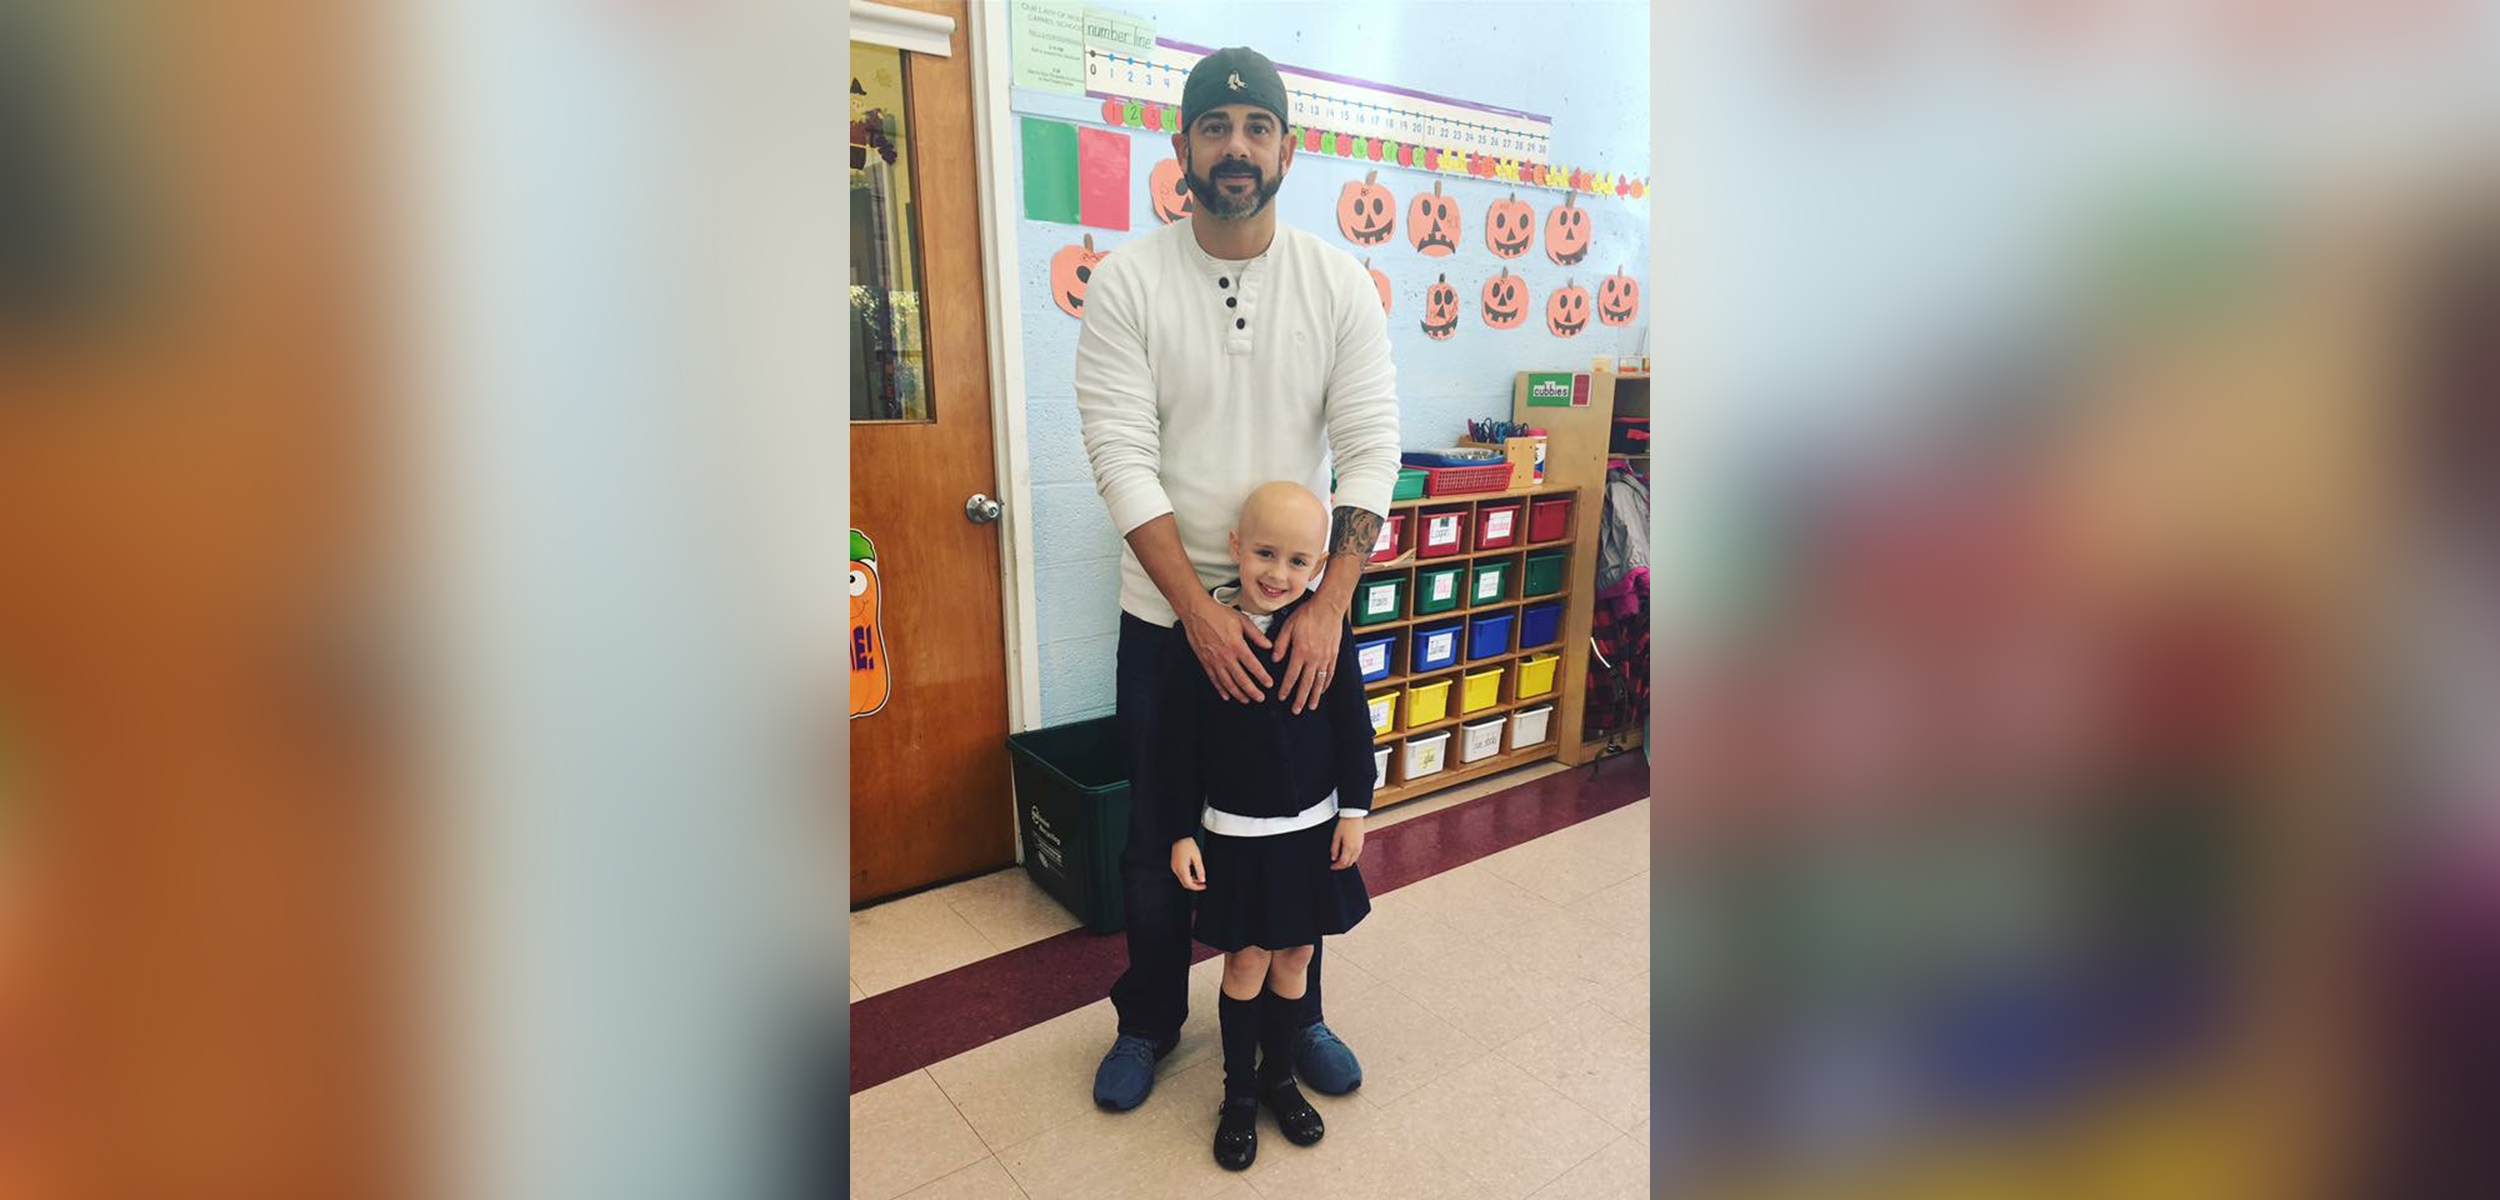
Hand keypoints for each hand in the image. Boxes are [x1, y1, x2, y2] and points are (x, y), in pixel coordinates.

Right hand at [1171, 838, 1206, 890]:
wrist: (1180, 837)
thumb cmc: (1188, 845)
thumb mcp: (1197, 858)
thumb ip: (1200, 870)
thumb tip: (1202, 880)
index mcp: (1182, 869)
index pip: (1189, 884)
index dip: (1197, 887)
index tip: (1203, 886)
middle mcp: (1176, 869)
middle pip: (1184, 883)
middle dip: (1194, 885)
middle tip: (1202, 883)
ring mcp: (1174, 867)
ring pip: (1182, 879)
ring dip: (1190, 880)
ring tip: (1199, 877)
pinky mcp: (1174, 864)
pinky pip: (1180, 874)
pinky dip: (1187, 876)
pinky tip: (1192, 872)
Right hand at [1180, 596, 1273, 703]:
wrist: (1197, 613)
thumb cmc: (1218, 614)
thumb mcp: (1242, 620)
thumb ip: (1256, 634)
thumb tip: (1268, 645)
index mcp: (1237, 645)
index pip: (1253, 666)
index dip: (1262, 677)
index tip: (1268, 684)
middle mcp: (1226, 656)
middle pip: (1241, 679)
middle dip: (1252, 691)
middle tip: (1260, 698)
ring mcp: (1214, 661)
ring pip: (1228, 683)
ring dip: (1238, 694)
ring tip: (1246, 700)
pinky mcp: (1205, 662)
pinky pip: (1214, 680)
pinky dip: (1221, 689)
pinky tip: (1226, 695)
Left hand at [1270, 592, 1347, 713]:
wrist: (1328, 607)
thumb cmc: (1307, 614)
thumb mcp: (1288, 626)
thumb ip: (1280, 644)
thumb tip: (1275, 658)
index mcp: (1301, 652)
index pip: (1292, 676)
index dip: (1286, 688)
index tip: (1282, 697)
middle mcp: (1314, 658)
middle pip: (1306, 684)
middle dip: (1300, 699)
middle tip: (1296, 710)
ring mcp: (1325, 658)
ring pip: (1320, 682)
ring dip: (1315, 696)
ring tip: (1312, 706)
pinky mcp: (1333, 655)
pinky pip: (1330, 673)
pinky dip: (1326, 683)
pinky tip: (1323, 690)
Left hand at [1330, 817, 1364, 868]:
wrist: (1354, 816)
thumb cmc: (1345, 824)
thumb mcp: (1336, 836)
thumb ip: (1334, 848)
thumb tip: (1333, 857)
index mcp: (1349, 847)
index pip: (1343, 863)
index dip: (1337, 866)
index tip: (1332, 866)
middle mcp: (1356, 849)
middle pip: (1349, 863)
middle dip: (1341, 866)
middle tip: (1335, 865)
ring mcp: (1360, 846)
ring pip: (1354, 860)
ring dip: (1347, 862)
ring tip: (1340, 860)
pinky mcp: (1361, 843)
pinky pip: (1357, 855)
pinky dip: (1351, 858)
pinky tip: (1346, 854)